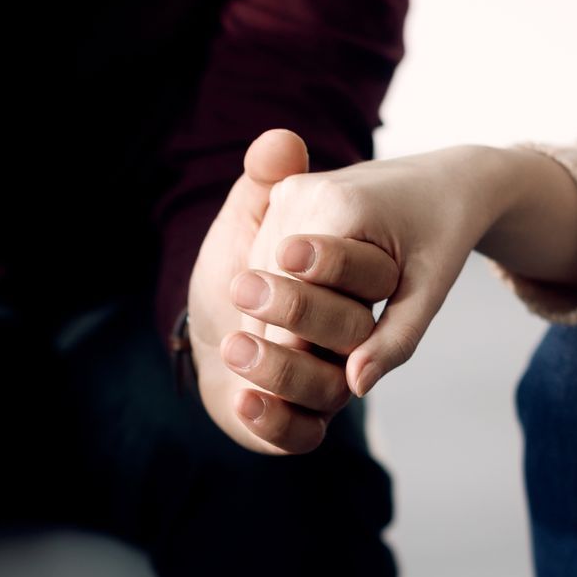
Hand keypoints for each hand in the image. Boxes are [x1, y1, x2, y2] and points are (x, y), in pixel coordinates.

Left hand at [188, 129, 347, 453]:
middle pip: (344, 330)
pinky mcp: (304, 419)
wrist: (221, 321)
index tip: (287, 249)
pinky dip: (274, 421)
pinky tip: (241, 402)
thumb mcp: (255, 215)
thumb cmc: (245, 260)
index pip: (354, 278)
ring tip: (234, 343)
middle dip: (296, 310)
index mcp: (354, 283)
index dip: (323, 266)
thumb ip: (268, 182)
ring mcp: (330, 379)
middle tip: (243, 288)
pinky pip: (301, 434)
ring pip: (326, 386)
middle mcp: (350, 333)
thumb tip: (279, 142)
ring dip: (278, 368)